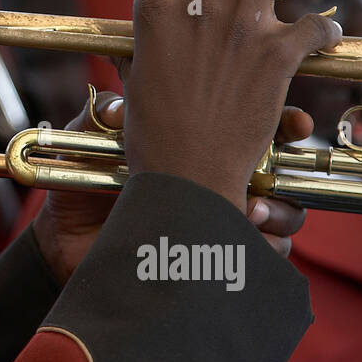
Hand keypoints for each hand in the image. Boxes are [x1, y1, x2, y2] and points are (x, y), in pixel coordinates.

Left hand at [32, 94, 312, 282]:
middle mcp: (220, 175)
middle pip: (285, 166)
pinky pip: (264, 254)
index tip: (294, 122)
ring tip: (249, 210)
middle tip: (276, 165)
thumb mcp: (88, 140)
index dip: (284, 120)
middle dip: (294, 165)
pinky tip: (239, 238)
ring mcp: (223, 215)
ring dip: (279, 212)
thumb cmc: (82, 182)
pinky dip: (263, 248)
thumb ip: (103, 117)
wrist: (68, 241)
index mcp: (200, 139)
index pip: (256, 121)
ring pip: (284, 212)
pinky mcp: (219, 253)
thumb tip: (118, 107)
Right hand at [121, 0, 342, 210]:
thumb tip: (146, 27)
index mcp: (154, 7)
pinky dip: (321, 32)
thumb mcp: (135, 76)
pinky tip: (314, 40)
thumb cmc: (153, 133)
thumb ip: (143, 40)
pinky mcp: (280, 52)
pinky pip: (317, 22)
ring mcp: (242, 24)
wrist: (187, 175)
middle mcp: (199, 3)